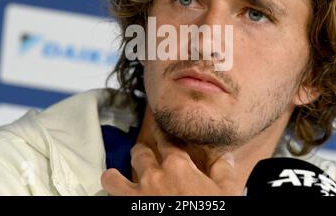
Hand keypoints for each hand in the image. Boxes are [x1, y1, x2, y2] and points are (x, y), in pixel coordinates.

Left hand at [101, 128, 239, 194]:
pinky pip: (109, 196)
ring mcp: (137, 195)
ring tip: (117, 176)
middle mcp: (153, 176)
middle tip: (143, 154)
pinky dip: (111, 194)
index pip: (166, 140)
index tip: (158, 127)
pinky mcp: (127, 207)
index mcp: (178, 166)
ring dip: (115, 175)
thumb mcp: (225, 192)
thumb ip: (223, 171)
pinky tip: (114, 195)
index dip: (161, 132)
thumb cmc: (210, 212)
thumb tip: (226, 157)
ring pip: (113, 177)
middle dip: (141, 152)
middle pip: (139, 153)